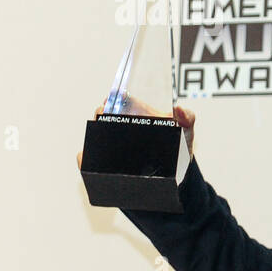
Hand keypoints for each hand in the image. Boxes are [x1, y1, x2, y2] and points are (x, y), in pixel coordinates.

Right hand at [76, 96, 195, 168]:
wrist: (176, 173)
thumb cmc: (179, 144)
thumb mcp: (185, 130)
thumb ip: (187, 117)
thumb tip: (178, 109)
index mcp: (136, 112)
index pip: (116, 99)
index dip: (111, 98)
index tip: (109, 100)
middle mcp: (121, 125)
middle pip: (102, 116)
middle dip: (100, 115)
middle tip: (103, 117)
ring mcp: (114, 144)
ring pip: (94, 137)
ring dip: (91, 137)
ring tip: (95, 140)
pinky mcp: (109, 163)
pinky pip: (91, 161)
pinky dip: (84, 160)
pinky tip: (84, 160)